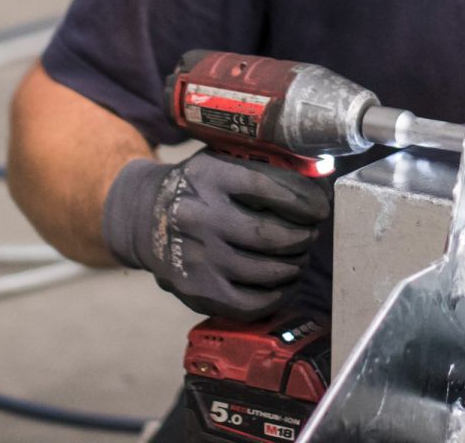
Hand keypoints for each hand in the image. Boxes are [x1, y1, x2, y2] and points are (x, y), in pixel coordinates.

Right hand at [101, 150, 330, 319]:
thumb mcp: (222, 162)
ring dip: (295, 265)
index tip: (320, 208)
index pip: (267, 188)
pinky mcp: (196, 291)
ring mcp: (196, 258)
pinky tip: (286, 282)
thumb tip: (320, 182)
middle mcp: (199, 217)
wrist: (144, 218)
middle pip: (269, 235)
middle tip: (312, 235)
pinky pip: (250, 303)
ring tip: (300, 256)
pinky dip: (278, 295)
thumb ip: (265, 167)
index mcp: (209, 177)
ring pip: (264, 271)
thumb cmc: (199, 188)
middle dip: (302, 237)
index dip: (304, 201)